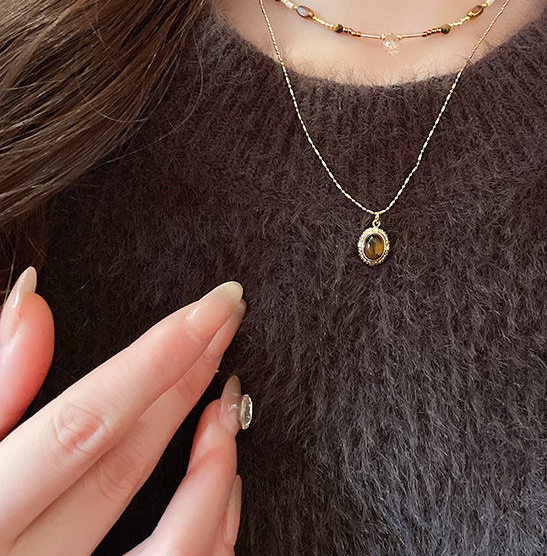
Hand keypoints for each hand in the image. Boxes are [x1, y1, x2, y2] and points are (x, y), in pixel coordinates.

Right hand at [0, 266, 247, 554]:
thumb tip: (33, 301)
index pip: (82, 425)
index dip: (157, 359)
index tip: (214, 305)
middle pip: (122, 469)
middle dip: (186, 384)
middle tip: (226, 325)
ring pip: (170, 549)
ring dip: (213, 469)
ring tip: (228, 406)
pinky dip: (211, 533)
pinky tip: (221, 485)